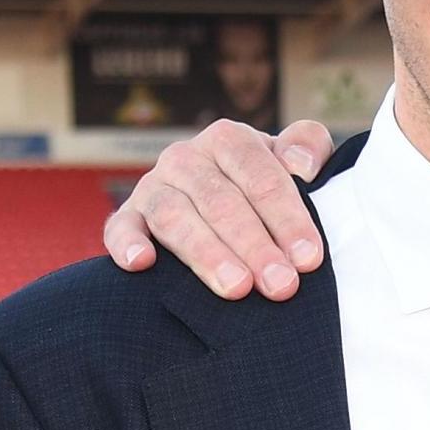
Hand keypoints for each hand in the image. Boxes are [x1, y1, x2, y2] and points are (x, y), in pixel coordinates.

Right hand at [104, 118, 334, 299]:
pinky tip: (142, 264)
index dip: (288, 218)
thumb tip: (300, 165)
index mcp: (229, 140)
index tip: (308, 259)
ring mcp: (152, 187)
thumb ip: (309, 146)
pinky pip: (120, 228)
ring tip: (237, 289)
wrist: (225, 196)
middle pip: (221, 202)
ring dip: (207, 254)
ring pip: (175, 217)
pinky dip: (126, 244)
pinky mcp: (127, 216)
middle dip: (254, 246)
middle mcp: (186, 158)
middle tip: (280, 285)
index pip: (261, 177)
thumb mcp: (296, 158)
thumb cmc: (269, 184)